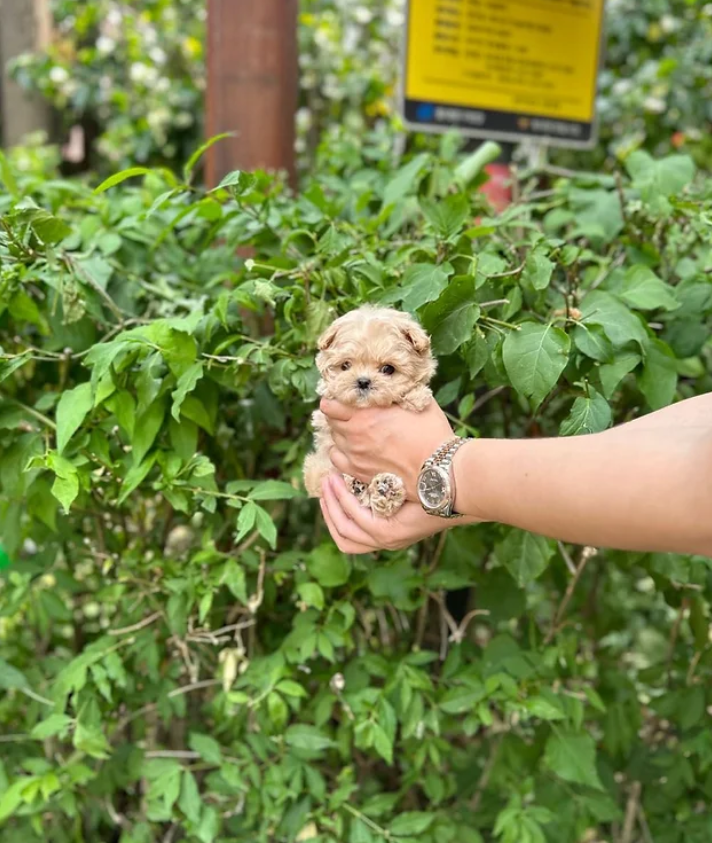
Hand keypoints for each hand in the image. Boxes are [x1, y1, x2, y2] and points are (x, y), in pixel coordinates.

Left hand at [320, 398, 453, 500]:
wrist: (438, 469)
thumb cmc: (432, 434)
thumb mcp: (417, 402)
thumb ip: (399, 393)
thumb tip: (395, 386)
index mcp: (365, 413)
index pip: (331, 405)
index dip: (333, 400)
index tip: (339, 399)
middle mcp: (355, 433)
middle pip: (331, 421)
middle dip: (337, 416)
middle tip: (349, 414)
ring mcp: (355, 454)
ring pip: (334, 440)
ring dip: (341, 434)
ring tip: (354, 432)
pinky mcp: (359, 472)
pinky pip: (336, 460)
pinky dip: (340, 453)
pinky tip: (350, 450)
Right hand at [320, 474, 481, 553]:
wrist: (456, 484)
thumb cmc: (432, 478)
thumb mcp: (401, 482)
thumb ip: (381, 482)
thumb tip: (360, 465)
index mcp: (389, 532)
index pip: (349, 537)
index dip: (333, 514)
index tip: (327, 490)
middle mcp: (387, 541)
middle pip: (343, 538)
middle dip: (328, 511)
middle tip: (323, 484)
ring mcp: (388, 540)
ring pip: (345, 531)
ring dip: (331, 506)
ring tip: (328, 481)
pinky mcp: (390, 533)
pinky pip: (356, 519)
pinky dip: (344, 502)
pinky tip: (340, 482)